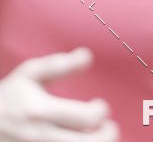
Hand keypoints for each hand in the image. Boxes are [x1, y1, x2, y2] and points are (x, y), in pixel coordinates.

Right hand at [0, 48, 118, 140]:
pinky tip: (78, 141)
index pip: (88, 117)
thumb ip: (59, 65)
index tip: (98, 105)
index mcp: (42, 111)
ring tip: (93, 136)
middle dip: (107, 135)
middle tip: (108, 127)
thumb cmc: (9, 96)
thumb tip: (88, 55)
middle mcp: (41, 137)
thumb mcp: (29, 74)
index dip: (101, 111)